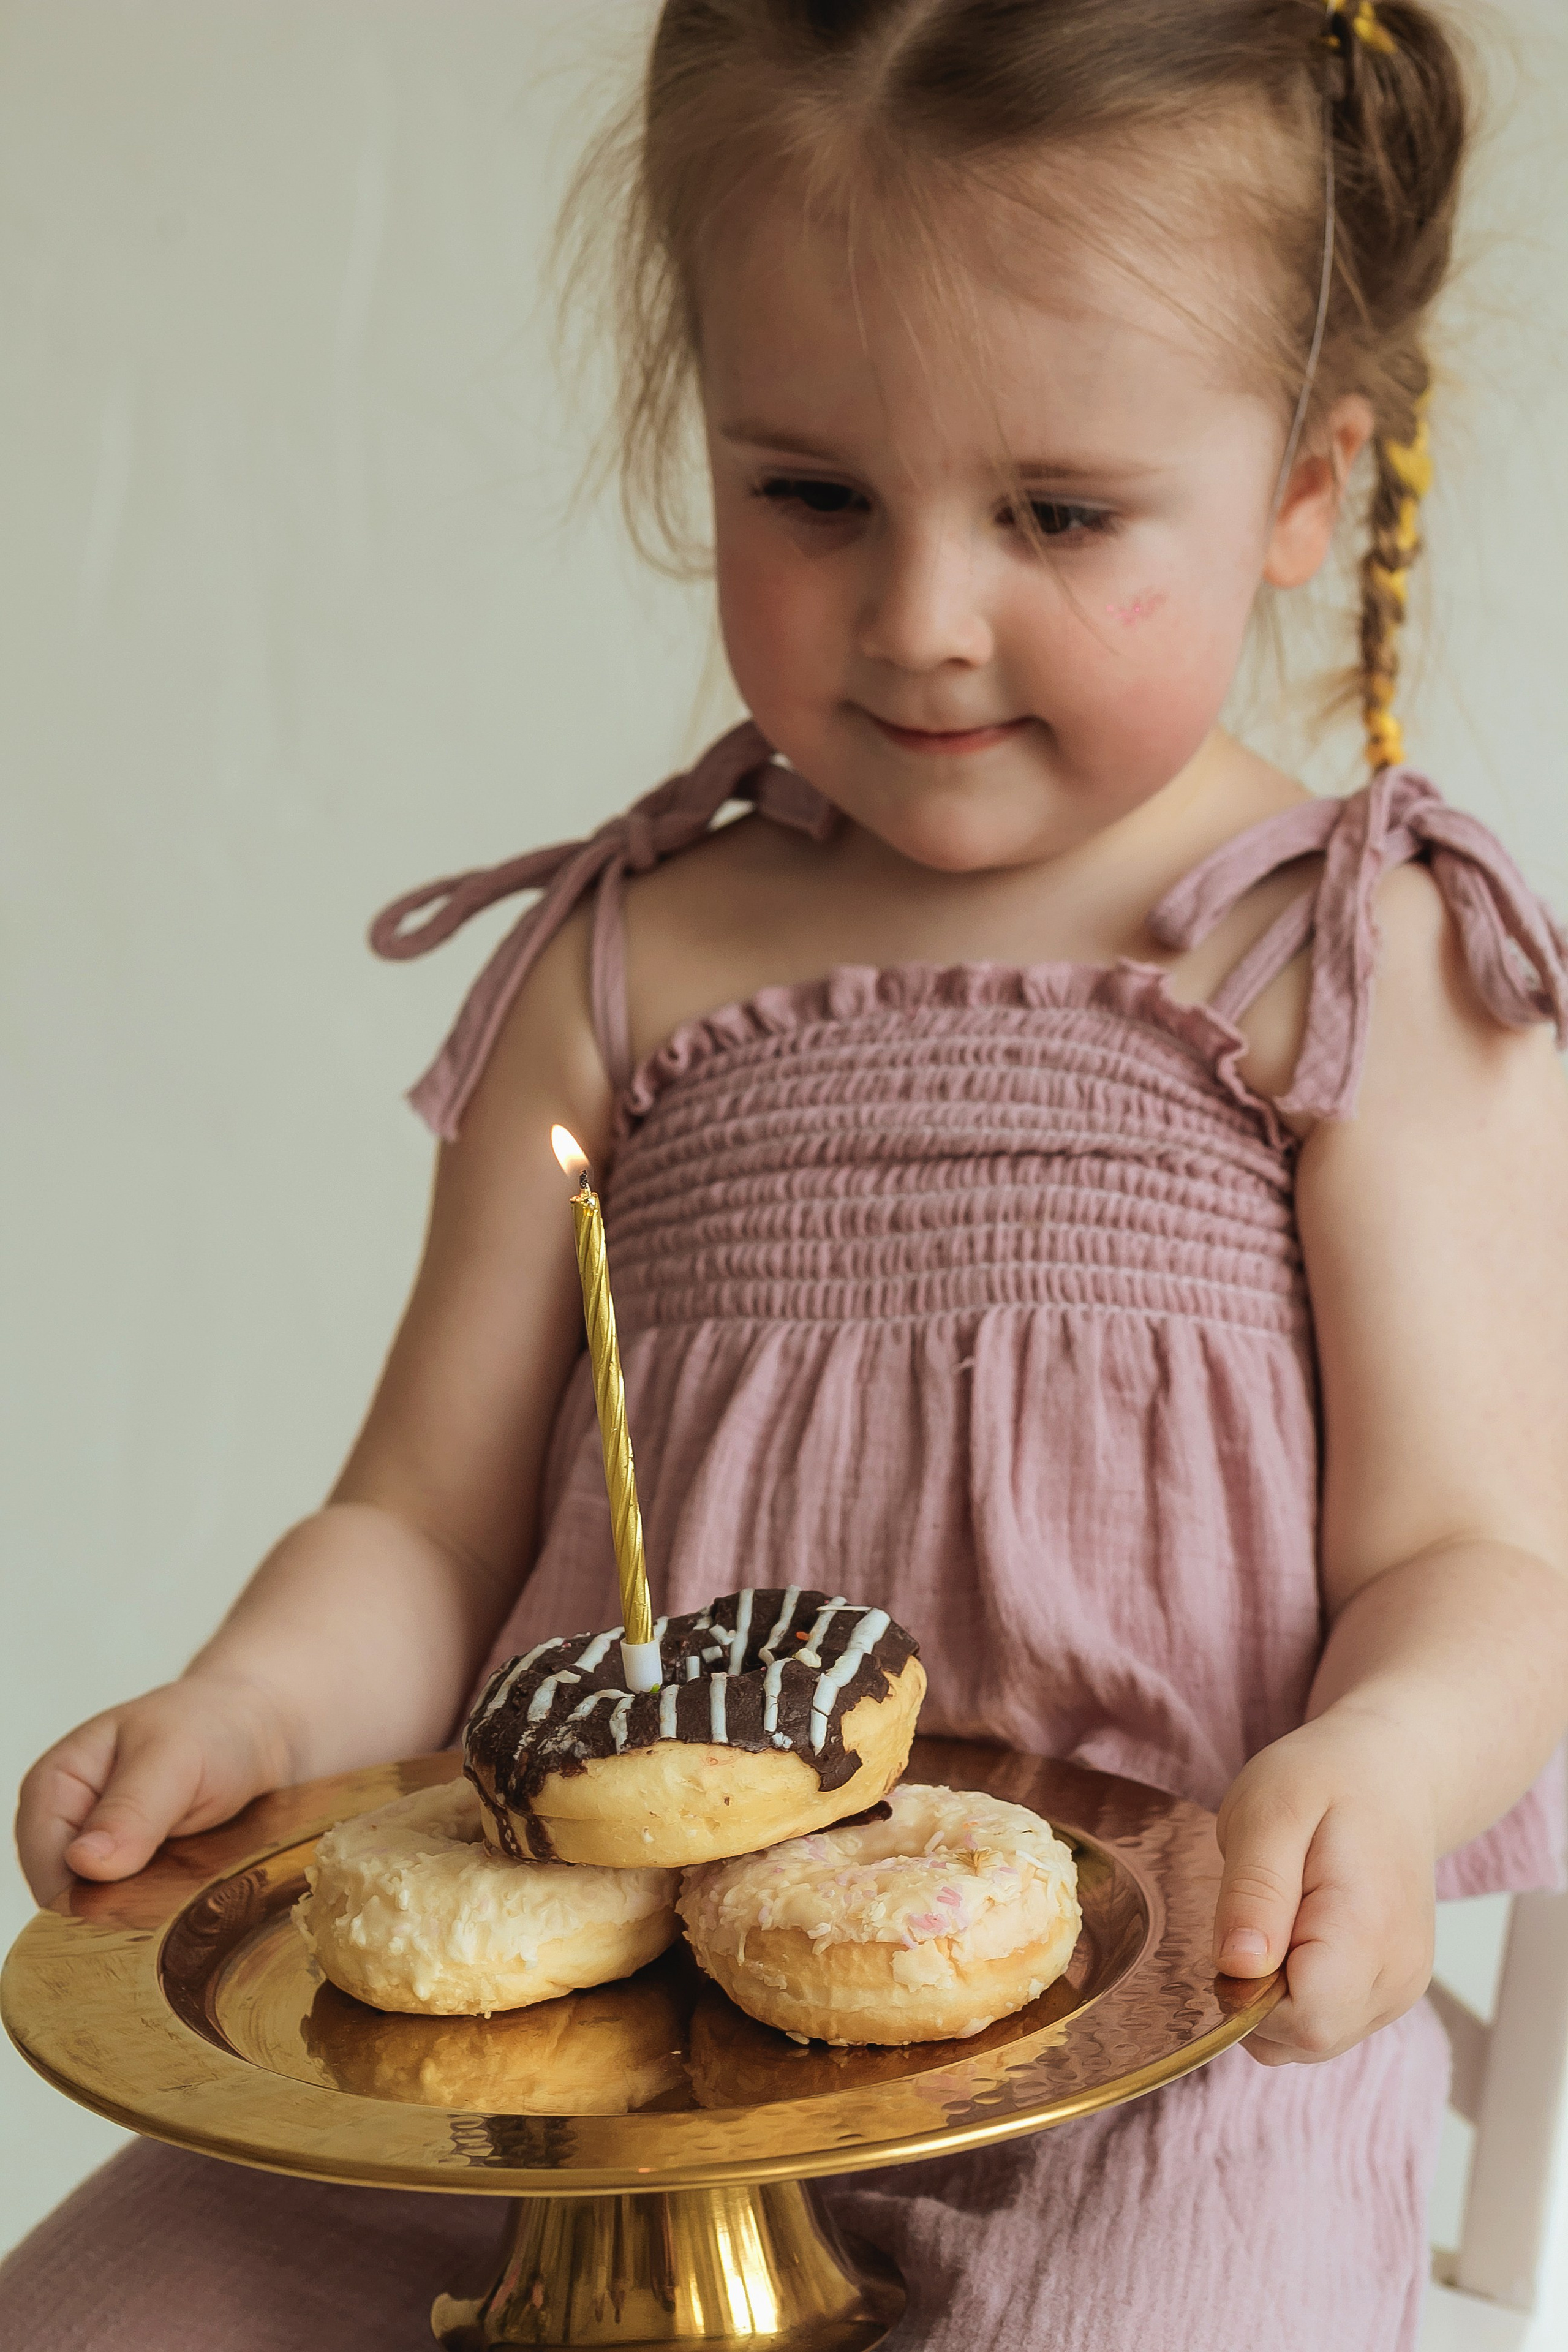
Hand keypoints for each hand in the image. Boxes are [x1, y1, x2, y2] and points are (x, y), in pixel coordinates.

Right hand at [15, 1671, 297, 1904]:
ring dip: (147, 1910)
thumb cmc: (211, 1723)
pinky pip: (137, 1907)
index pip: (48, 1873)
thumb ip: (131, 1809)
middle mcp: (67, 1825)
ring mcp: (100, 1851)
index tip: (141, 1903)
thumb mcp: (174, 1755)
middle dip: (120, 1908)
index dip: (87, 1899)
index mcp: (53, 1787)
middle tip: (178, 1892)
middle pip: (72, 1900)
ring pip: (106, 1910)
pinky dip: (165, 1905)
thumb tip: (84, 1863)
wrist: (258, 1725)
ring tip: (192, 1884)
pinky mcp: (133, 1869)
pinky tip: (195, 1888)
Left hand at [1211, 1711, 1436, 2065]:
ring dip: (1273, 1995)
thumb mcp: (1270, 1810)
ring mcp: (1400, 1990)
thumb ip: (1253, 1892)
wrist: (1392, 1772)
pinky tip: (1298, 1933)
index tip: (1243, 1926)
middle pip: (1303, 2040)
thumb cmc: (1326, 1781)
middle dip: (1255, 1995)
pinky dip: (1295, 1993)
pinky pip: (1325, 2024)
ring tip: (1282, 1915)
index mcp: (1371, 1933)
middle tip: (1258, 1913)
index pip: (1302, 2021)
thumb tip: (1238, 1968)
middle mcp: (1398, 1977)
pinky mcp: (1392, 1991)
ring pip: (1309, 2041)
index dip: (1248, 1991)